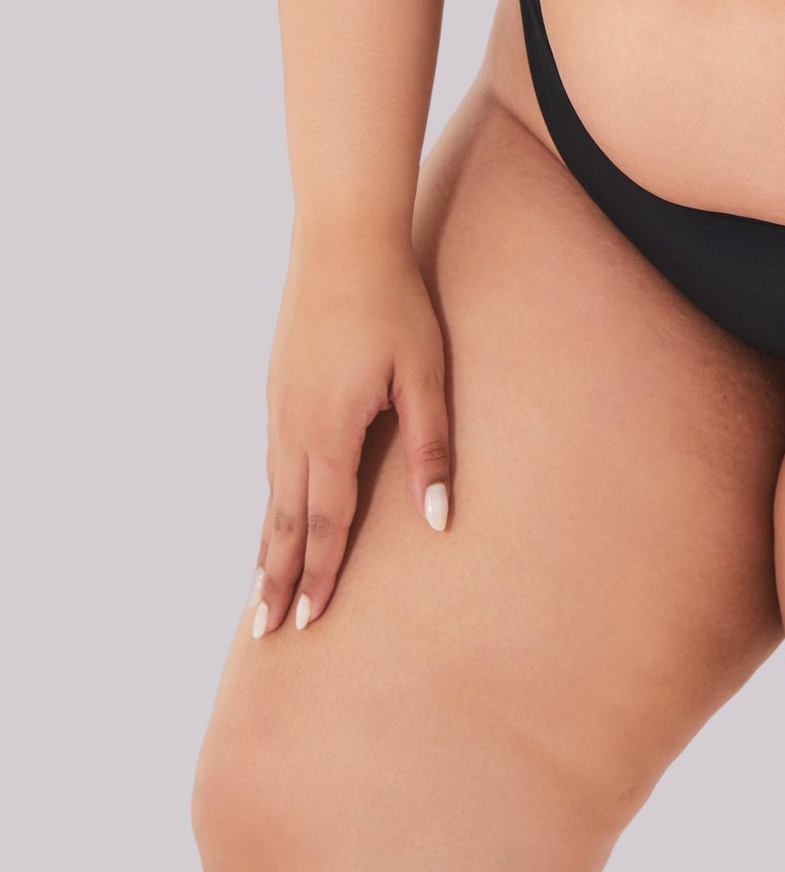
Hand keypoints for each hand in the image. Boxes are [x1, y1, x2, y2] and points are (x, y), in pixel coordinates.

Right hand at [253, 234, 450, 636]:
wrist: (342, 238)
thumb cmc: (393, 302)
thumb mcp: (425, 373)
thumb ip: (431, 447)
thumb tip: (437, 518)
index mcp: (329, 431)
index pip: (325, 522)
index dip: (319, 574)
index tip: (308, 622)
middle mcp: (293, 427)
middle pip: (286, 520)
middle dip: (277, 578)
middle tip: (266, 633)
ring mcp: (278, 406)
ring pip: (272, 492)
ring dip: (268, 545)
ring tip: (261, 591)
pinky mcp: (277, 386)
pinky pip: (271, 460)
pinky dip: (270, 500)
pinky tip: (275, 511)